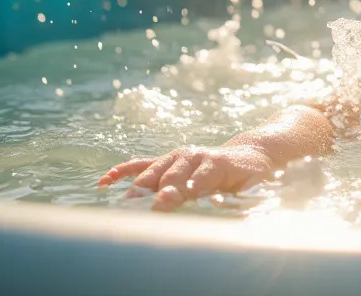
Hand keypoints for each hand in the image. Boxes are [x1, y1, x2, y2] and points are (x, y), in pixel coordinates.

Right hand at [97, 144, 274, 211]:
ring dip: (140, 186)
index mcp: (214, 162)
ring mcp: (176, 156)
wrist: (248, 153)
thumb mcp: (253, 185)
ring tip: (126, 203)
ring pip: (153, 171)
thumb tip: (218, 203)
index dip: (185, 191)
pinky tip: (106, 181)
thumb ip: (239, 194)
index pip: (195, 180)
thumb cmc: (251, 175)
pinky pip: (141, 163)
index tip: (172, 201)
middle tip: (149, 207)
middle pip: (170, 175)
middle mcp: (193, 156)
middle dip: (159, 191)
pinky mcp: (166, 159)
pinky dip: (123, 171)